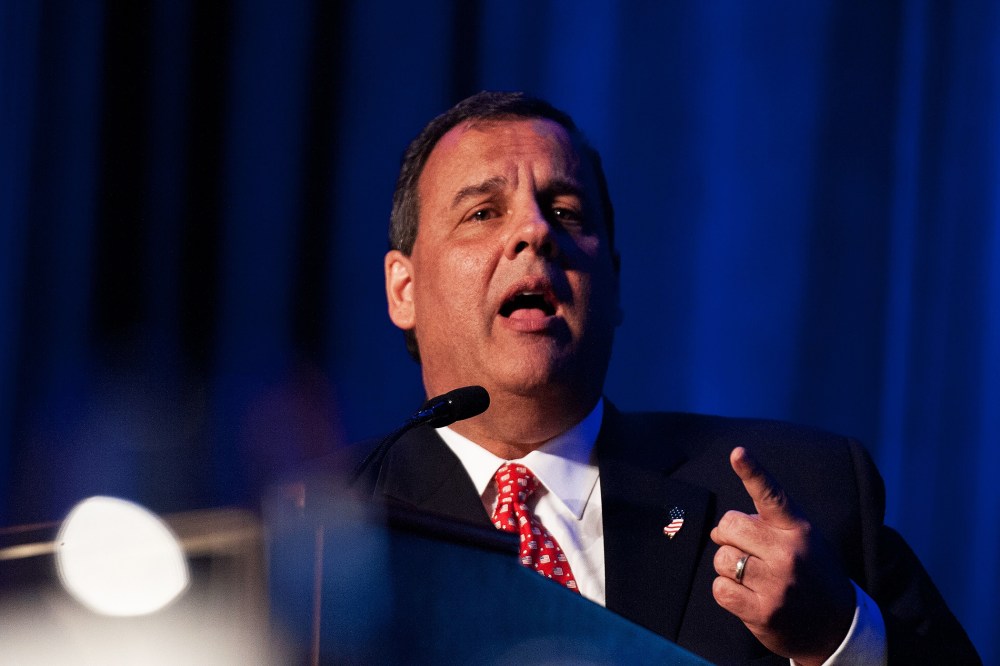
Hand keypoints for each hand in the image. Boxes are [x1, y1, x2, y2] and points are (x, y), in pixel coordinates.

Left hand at [710, 447, 854, 665]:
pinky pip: (719, 588)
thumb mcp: (803, 539)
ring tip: (752, 576)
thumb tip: (722, 527)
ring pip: (721, 558)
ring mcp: (775, 583)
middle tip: (745, 548)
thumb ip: (769, 525)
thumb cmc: (811, 573)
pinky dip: (725, 591)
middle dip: (729, 536)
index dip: (752, 471)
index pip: (771, 494)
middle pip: (729, 526)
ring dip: (728, 566)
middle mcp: (788, 553)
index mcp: (797, 528)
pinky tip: (746, 595)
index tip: (737, 452)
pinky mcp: (762, 611)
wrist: (837, 628)